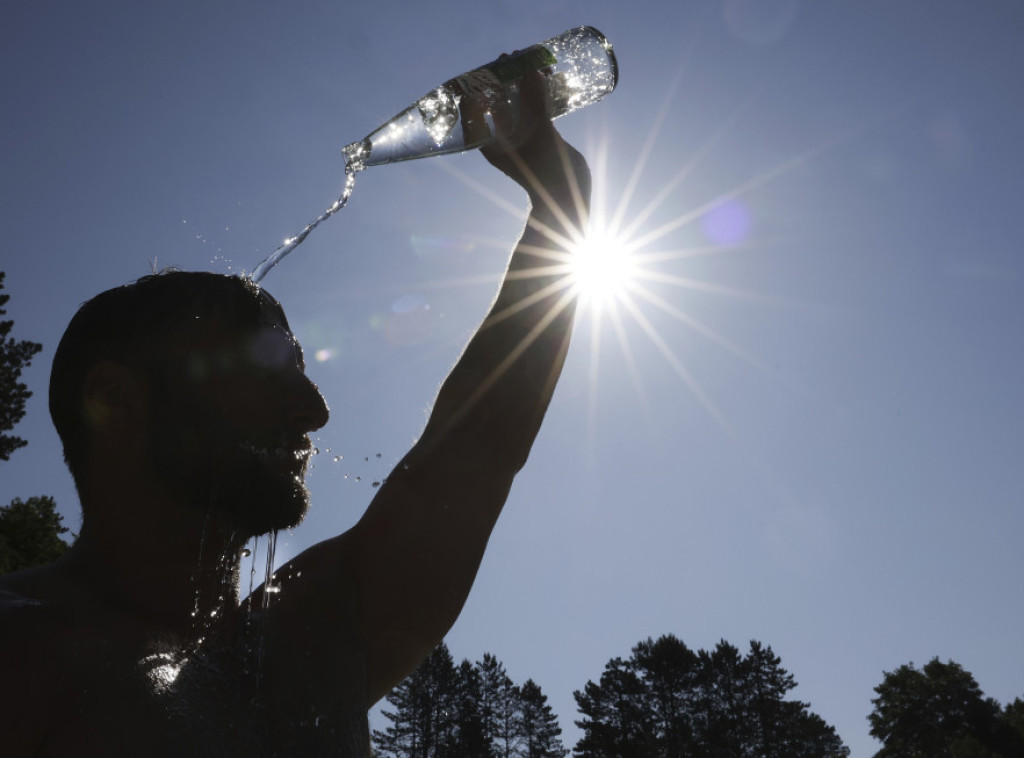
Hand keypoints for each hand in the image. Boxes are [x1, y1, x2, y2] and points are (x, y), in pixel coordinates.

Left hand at [480, 65, 590, 218]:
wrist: (567, 199)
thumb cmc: (546, 172)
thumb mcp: (539, 132)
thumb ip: (534, 102)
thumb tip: (530, 70)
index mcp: (490, 143)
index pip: (477, 106)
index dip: (484, 82)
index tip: (494, 63)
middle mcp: (502, 138)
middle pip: (499, 100)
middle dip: (506, 78)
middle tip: (515, 57)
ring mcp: (521, 137)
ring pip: (519, 102)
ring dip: (526, 82)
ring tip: (535, 62)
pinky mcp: (539, 136)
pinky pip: (536, 108)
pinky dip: (540, 93)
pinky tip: (549, 77)